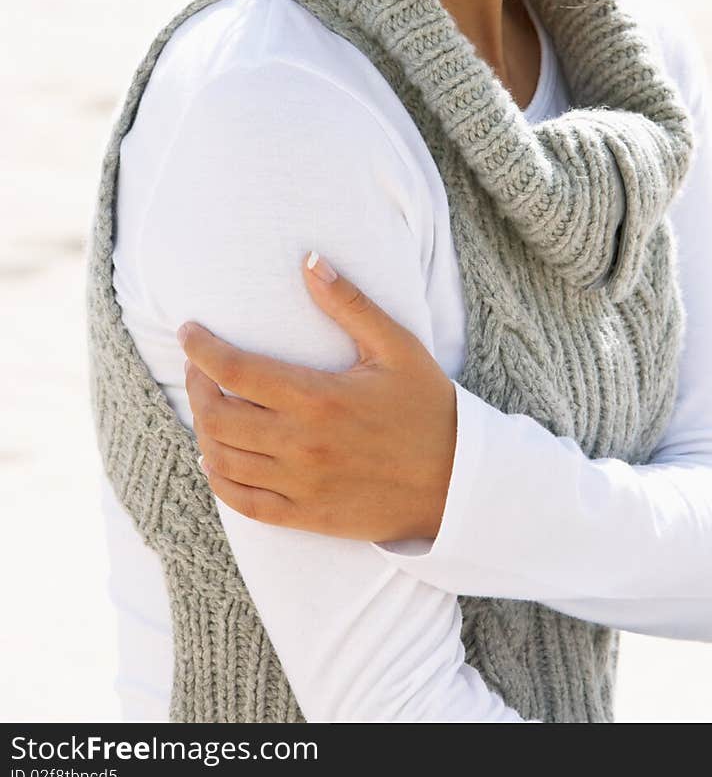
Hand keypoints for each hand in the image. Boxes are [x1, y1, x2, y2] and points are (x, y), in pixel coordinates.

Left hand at [177, 252, 456, 543]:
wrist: (458, 483)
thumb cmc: (428, 408)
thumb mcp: (397, 347)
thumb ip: (349, 304)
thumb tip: (309, 260)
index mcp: (319, 397)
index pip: (235, 370)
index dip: (201, 348)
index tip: (188, 331)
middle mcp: (301, 444)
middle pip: (217, 416)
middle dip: (196, 386)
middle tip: (197, 367)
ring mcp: (300, 485)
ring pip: (222, 460)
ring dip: (203, 430)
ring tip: (209, 406)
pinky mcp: (305, 516)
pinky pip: (242, 503)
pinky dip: (219, 479)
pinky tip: (218, 458)